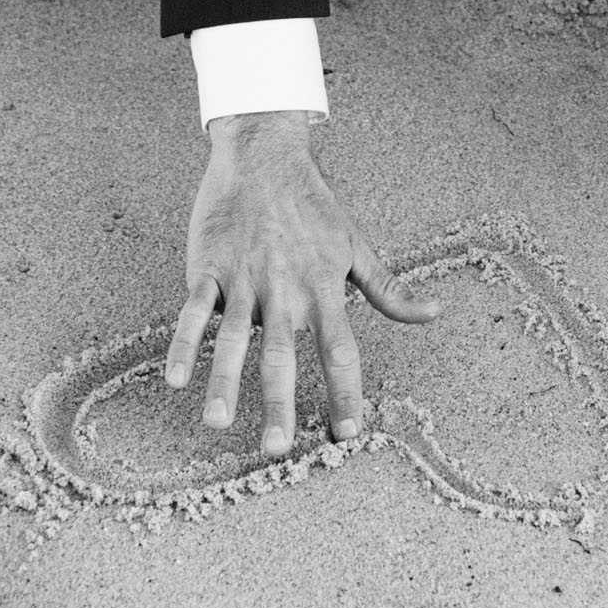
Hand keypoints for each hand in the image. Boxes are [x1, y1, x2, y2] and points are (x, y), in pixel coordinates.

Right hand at [165, 111, 439, 456]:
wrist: (265, 157)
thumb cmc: (315, 207)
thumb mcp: (357, 247)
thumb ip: (391, 290)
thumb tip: (433, 314)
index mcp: (324, 289)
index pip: (339, 352)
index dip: (344, 394)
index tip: (347, 434)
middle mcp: (285, 290)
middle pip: (283, 356)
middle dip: (280, 404)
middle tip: (277, 450)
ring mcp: (244, 280)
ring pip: (234, 339)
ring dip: (225, 383)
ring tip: (219, 423)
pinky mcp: (208, 269)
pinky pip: (191, 311)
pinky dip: (181, 344)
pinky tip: (174, 379)